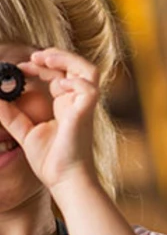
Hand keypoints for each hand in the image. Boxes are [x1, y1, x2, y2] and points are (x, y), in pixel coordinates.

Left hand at [0, 48, 99, 192]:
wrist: (64, 180)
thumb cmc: (52, 161)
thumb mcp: (24, 131)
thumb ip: (10, 114)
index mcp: (66, 106)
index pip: (60, 75)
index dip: (41, 66)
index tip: (21, 68)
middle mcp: (77, 104)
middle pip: (78, 67)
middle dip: (56, 55)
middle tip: (34, 57)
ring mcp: (83, 108)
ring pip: (89, 71)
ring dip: (67, 60)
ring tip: (45, 60)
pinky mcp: (85, 114)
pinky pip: (88, 88)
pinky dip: (72, 81)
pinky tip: (56, 86)